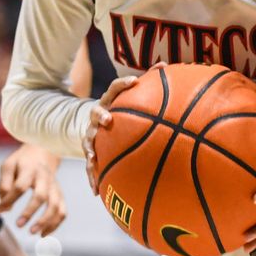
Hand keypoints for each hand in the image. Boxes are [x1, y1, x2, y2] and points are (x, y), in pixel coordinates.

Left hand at [0, 143, 64, 235]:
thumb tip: (4, 209)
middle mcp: (45, 178)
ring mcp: (54, 187)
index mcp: (29, 169)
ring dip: (45, 221)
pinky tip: (43, 233)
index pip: (20, 186)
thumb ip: (4, 185)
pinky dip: (55, 224)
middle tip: (18, 225)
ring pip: (55, 205)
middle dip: (30, 212)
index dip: (9, 200)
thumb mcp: (8, 166)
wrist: (43, 152)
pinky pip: (62, 211)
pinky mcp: (60, 195)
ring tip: (33, 232)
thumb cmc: (21, 163)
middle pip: (41, 196)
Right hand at [83, 74, 142, 194]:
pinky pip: (90, 166)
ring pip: (89, 141)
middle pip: (96, 112)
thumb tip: (166, 64)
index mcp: (110, 101)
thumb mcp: (132, 97)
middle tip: (108, 120)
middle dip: (101, 116)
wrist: (99, 124)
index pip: (114, 88)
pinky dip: (92, 177)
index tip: (135, 80)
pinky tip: (96, 191)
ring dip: (91, 149)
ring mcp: (92, 134)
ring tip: (93, 159)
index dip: (123, 83)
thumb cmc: (122, 109)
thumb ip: (149, 83)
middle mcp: (98, 115)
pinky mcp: (90, 152)